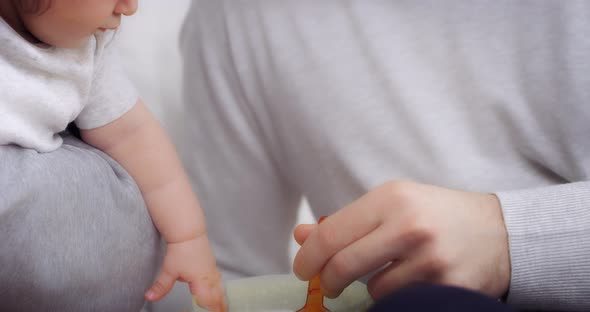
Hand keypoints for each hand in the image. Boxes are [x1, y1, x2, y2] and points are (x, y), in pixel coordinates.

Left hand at [144, 235, 226, 311]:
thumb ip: (161, 286)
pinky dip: (221, 288)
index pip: (208, 300)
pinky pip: (219, 280)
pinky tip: (220, 289)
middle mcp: (209, 276)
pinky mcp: (212, 264)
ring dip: (222, 298)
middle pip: (218, 296)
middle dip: (219, 306)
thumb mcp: (169, 270)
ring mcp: (212, 270)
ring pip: (221, 288)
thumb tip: (149, 296)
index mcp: (201, 280)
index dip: (210, 308)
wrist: (189, 232)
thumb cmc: (182, 249)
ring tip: (223, 306)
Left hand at [293, 181, 509, 299]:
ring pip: (372, 290)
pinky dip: (397, 297)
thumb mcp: (392, 205)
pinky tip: (412, 281)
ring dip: (371, 287)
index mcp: (391, 198)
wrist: (500, 231)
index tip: (302, 268)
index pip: (331, 234)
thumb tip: (300, 236)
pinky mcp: (447, 288)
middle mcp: (409, 226)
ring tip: (394, 270)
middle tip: (327, 284)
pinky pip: (399, 303)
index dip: (308, 256)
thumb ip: (346, 221)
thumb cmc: (436, 215)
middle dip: (327, 281)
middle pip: (343, 266)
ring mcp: (430, 260)